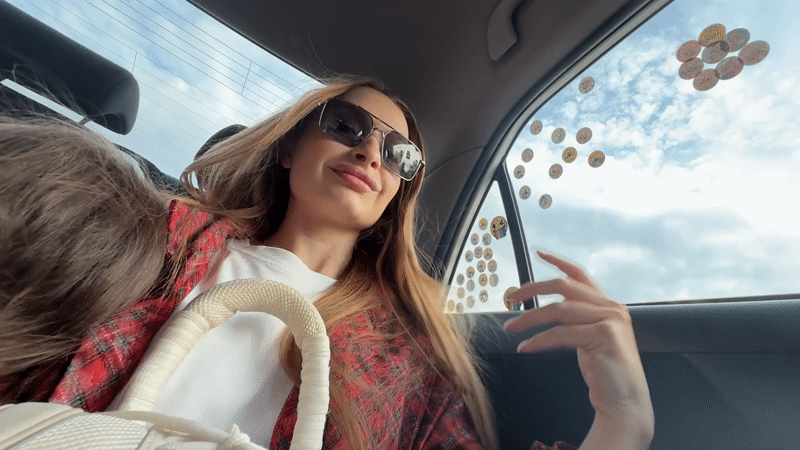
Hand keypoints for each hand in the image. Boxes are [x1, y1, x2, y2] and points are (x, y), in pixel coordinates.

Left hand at [503, 251, 653, 434]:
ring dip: (530, 319)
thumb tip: (547, 308)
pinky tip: (526, 347)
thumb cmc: (605, 373)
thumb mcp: (588, 338)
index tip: (538, 254)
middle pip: (564, 286)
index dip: (558, 262)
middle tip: (511, 298)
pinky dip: (539, 340)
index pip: (580, 275)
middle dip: (533, 289)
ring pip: (559, 310)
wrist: (624, 402)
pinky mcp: (604, 335)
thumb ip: (577, 319)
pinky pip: (561, 333)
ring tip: (512, 328)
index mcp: (608, 305)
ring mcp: (611, 320)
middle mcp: (612, 308)